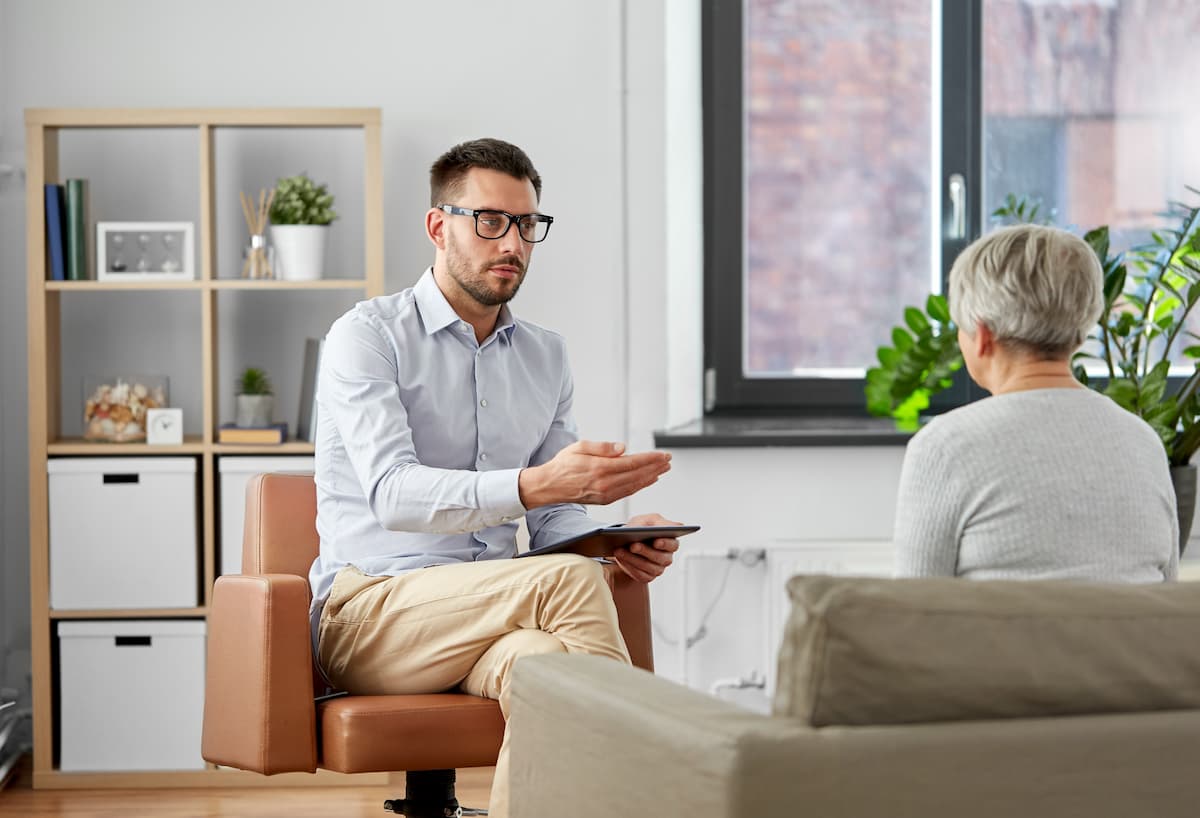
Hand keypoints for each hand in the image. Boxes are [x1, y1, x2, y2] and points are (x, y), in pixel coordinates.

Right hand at [519, 441, 670, 508]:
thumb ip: (602, 447)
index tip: (663, 455)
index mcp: (600, 468)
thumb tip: (622, 448)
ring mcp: (606, 494)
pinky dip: (640, 486)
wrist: (550, 485)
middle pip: (638, 475)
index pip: (633, 463)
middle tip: (668, 461)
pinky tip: (648, 480)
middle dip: (655, 467)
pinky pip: (627, 492)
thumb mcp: (580, 447)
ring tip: (663, 470)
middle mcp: (605, 483)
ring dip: (651, 477)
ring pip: (635, 485)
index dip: (650, 459)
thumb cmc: (564, 464)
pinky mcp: (605, 500)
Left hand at [611, 512, 679, 582]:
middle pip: (660, 557)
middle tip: (633, 545)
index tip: (656, 542)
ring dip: (633, 559)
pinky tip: (620, 558)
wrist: (628, 540)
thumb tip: (658, 527)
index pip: (673, 545)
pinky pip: (640, 574)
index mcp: (671, 541)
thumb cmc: (641, 527)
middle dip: (645, 551)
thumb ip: (653, 521)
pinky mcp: (647, 576)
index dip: (665, 544)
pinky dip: (629, 566)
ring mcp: (658, 568)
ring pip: (648, 567)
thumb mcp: (646, 519)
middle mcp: (667, 557)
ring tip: (620, 550)